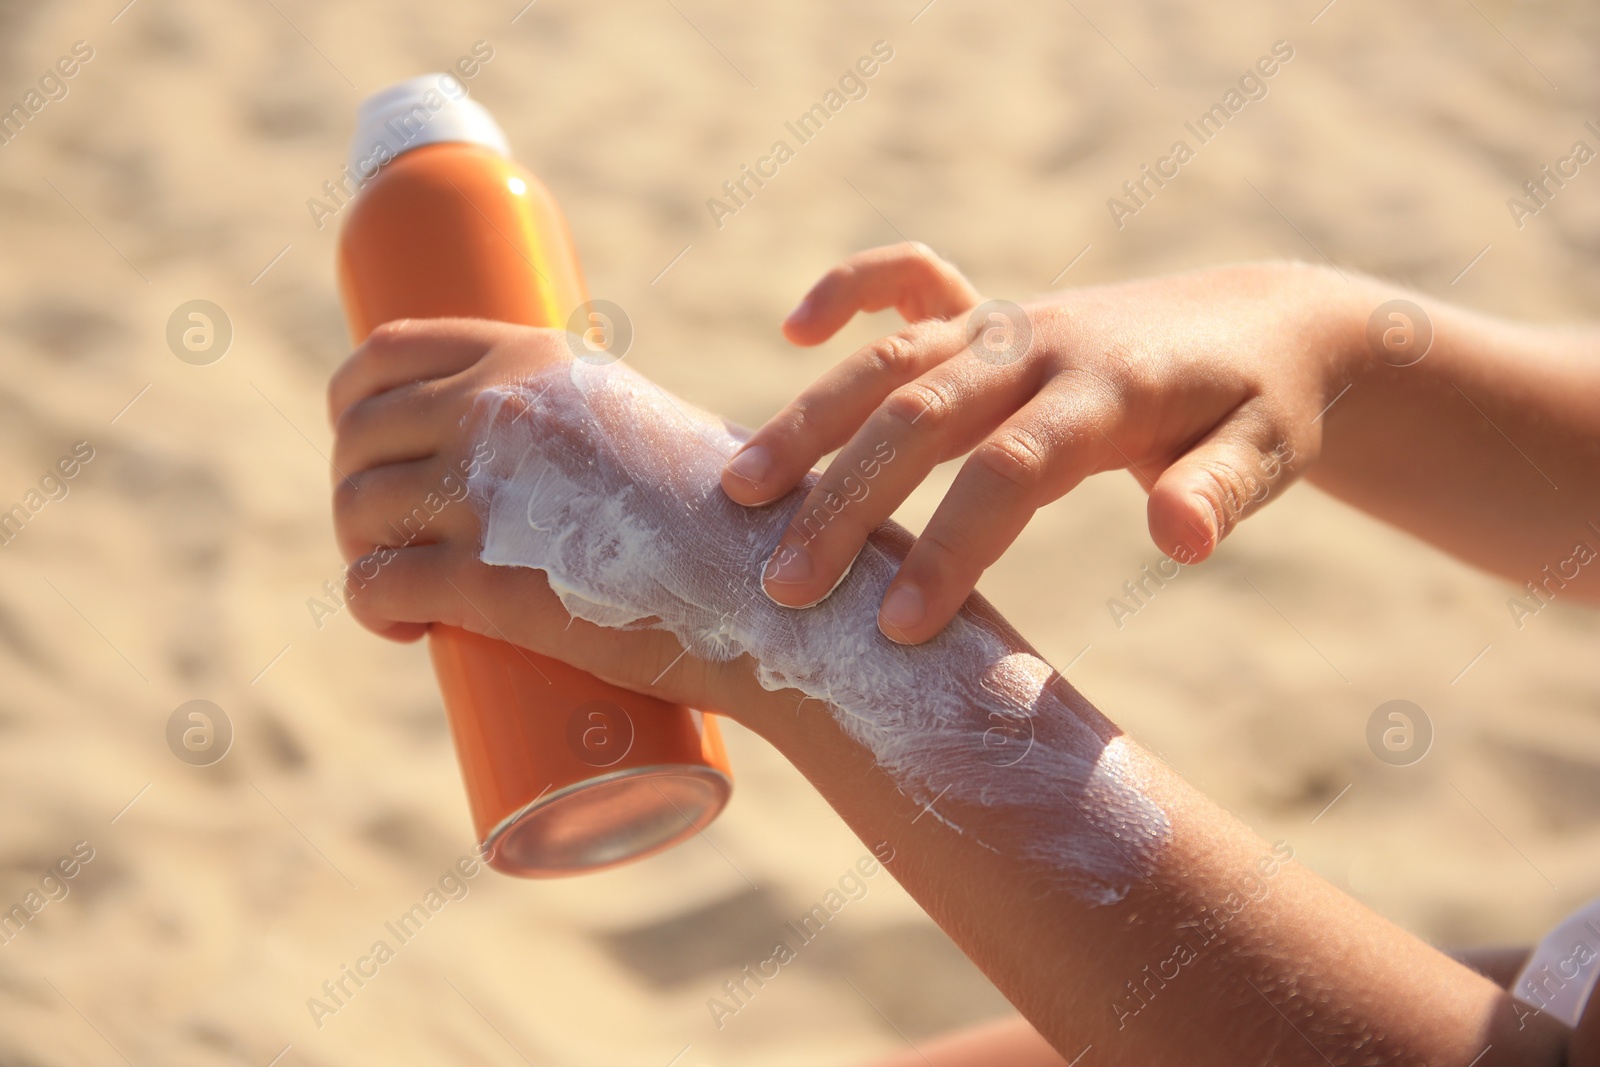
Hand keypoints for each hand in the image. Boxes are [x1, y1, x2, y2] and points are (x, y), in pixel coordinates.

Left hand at [326, 318, 761, 716]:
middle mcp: (496, 405)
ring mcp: (487, 489)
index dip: (354, 406)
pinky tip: (402, 627)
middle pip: (359, 436)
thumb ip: (574, 419)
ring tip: (405, 590)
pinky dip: (371, 609)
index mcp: (532, 354)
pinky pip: (376, 585)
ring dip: (362, 553)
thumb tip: (534, 456)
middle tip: (396, 539)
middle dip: (358, 490)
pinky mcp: (487, 579)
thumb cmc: (730, 515)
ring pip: (357, 511)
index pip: (384, 355)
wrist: (780, 585)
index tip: (373, 450)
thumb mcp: (641, 421)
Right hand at [721, 244, 1366, 643]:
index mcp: (1107, 388)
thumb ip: (1221, 489)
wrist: (1265, 324)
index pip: (1011, 469)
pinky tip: (799, 328)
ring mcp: (1009, 322)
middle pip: (921, 415)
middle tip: (781, 586)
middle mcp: (1040, 344)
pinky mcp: (994, 313)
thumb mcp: (1271, 450)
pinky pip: (912, 281)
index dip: (952, 545)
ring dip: (810, 420)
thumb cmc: (1263, 407)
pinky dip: (854, 289)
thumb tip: (1177, 539)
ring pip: (889, 360)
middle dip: (846, 501)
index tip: (898, 626)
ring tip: (740, 489)